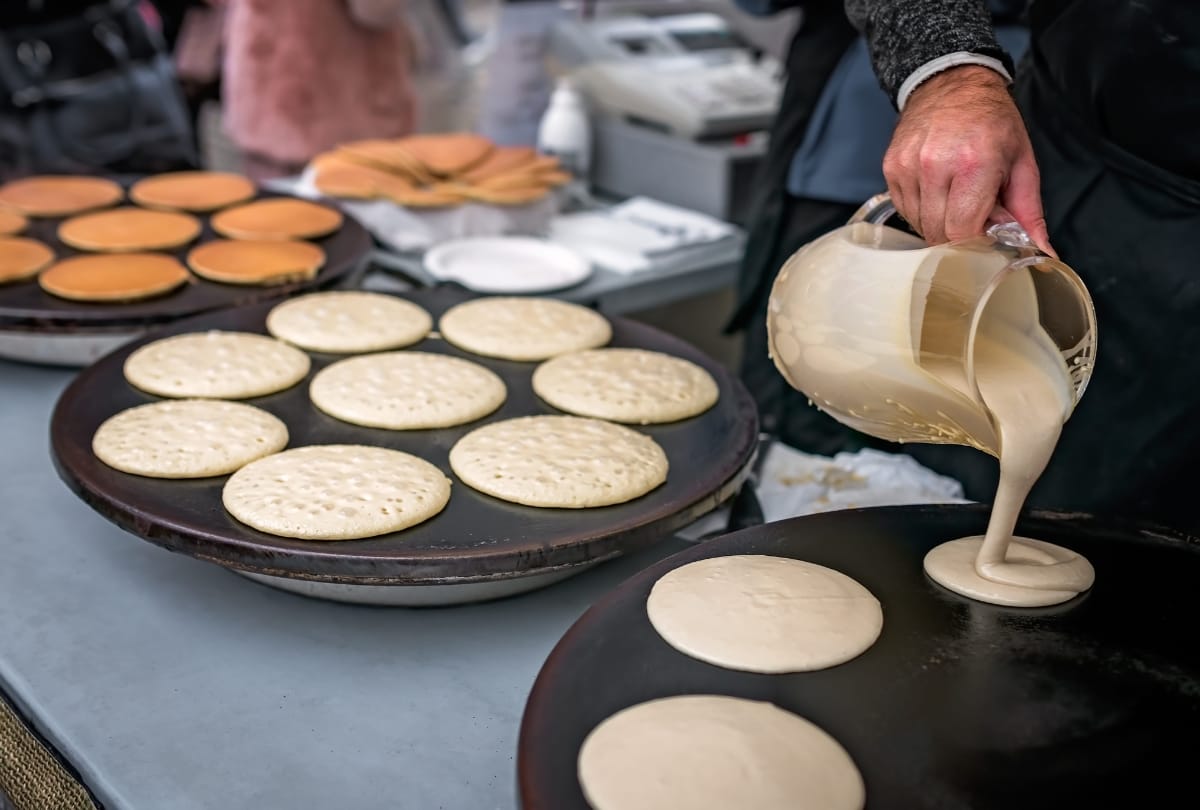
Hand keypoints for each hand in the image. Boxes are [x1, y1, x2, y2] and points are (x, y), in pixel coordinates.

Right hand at [883, 66, 1053, 254]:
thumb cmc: (992, 121)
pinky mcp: (891, 167)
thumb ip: (1029, 212)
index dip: (974, 242)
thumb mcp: (1022, 163)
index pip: (961, 231)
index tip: (986, 235)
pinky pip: (904, 208)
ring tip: (955, 198)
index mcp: (974, 163)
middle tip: (973, 215)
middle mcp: (935, 165)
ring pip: (919, 224)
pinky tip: (936, 191)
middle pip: (938, 232)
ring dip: (938, 222)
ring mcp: (908, 166)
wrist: (952, 83)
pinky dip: (921, 210)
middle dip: (957, 235)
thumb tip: (1043, 253)